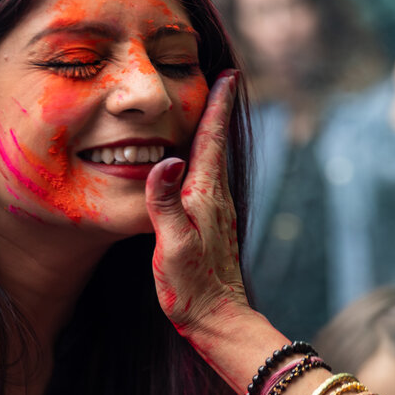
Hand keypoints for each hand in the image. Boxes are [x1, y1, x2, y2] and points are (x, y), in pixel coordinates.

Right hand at [147, 72, 249, 343]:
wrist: (219, 321)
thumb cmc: (193, 287)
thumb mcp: (173, 245)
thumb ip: (166, 203)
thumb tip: (167, 159)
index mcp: (207, 194)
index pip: (211, 139)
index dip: (218, 104)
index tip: (227, 73)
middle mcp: (216, 198)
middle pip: (216, 143)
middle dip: (215, 109)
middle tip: (219, 77)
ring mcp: (215, 212)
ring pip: (212, 161)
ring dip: (209, 133)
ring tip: (206, 110)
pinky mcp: (210, 226)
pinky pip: (206, 180)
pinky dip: (202, 159)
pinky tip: (193, 165)